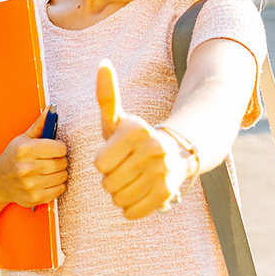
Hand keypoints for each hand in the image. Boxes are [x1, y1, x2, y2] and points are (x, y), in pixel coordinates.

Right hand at [0, 108, 67, 208]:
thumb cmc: (12, 157)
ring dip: (60, 172)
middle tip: (52, 159)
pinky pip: (60, 190)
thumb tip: (51, 110)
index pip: (59, 148)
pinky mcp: (35, 198)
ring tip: (49, 170)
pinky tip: (48, 180)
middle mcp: (27, 167)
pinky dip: (58, 185)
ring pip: (63, 176)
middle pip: (62, 162)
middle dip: (60, 160)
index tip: (54, 148)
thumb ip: (39, 126)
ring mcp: (30, 184)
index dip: (60, 147)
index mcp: (25, 149)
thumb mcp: (22, 139)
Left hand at [94, 60, 189, 219]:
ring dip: (120, 194)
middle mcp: (153, 148)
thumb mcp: (118, 119)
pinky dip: (131, 208)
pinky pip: (132, 212)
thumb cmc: (135, 138)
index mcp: (136, 130)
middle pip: (108, 182)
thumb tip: (103, 63)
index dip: (103, 162)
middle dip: (111, 179)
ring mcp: (163, 171)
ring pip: (119, 198)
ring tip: (132, 180)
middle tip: (126, 169)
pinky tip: (139, 193)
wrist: (175, 153)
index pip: (99, 163)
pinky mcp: (167, 193)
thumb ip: (106, 95)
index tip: (116, 155)